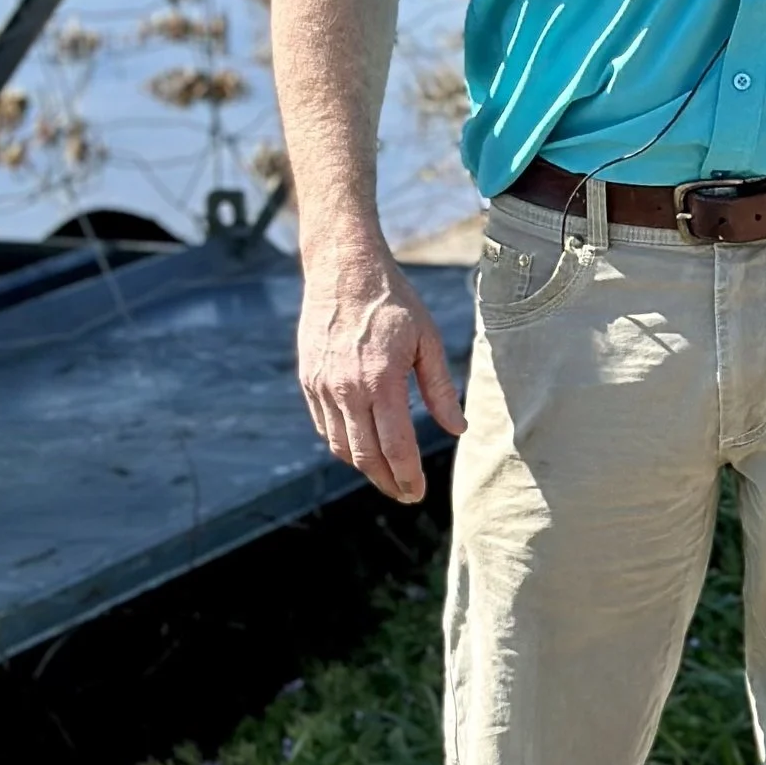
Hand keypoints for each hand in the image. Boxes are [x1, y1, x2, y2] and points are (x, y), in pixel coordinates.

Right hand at [296, 228, 466, 502]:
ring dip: (364, 467)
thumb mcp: (429, 339)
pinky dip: (343, 445)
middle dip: (386, 481)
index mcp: (381, 380)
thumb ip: (440, 388)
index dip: (407, 475)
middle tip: (405, 494)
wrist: (344, 270)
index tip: (418, 492)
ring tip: (388, 474)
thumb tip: (457, 429)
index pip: (395, 445)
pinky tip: (362, 446)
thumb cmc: (394, 302)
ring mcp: (322, 387)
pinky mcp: (308, 382)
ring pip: (340, 446)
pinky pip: (324, 427)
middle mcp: (346, 389)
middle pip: (365, 455)